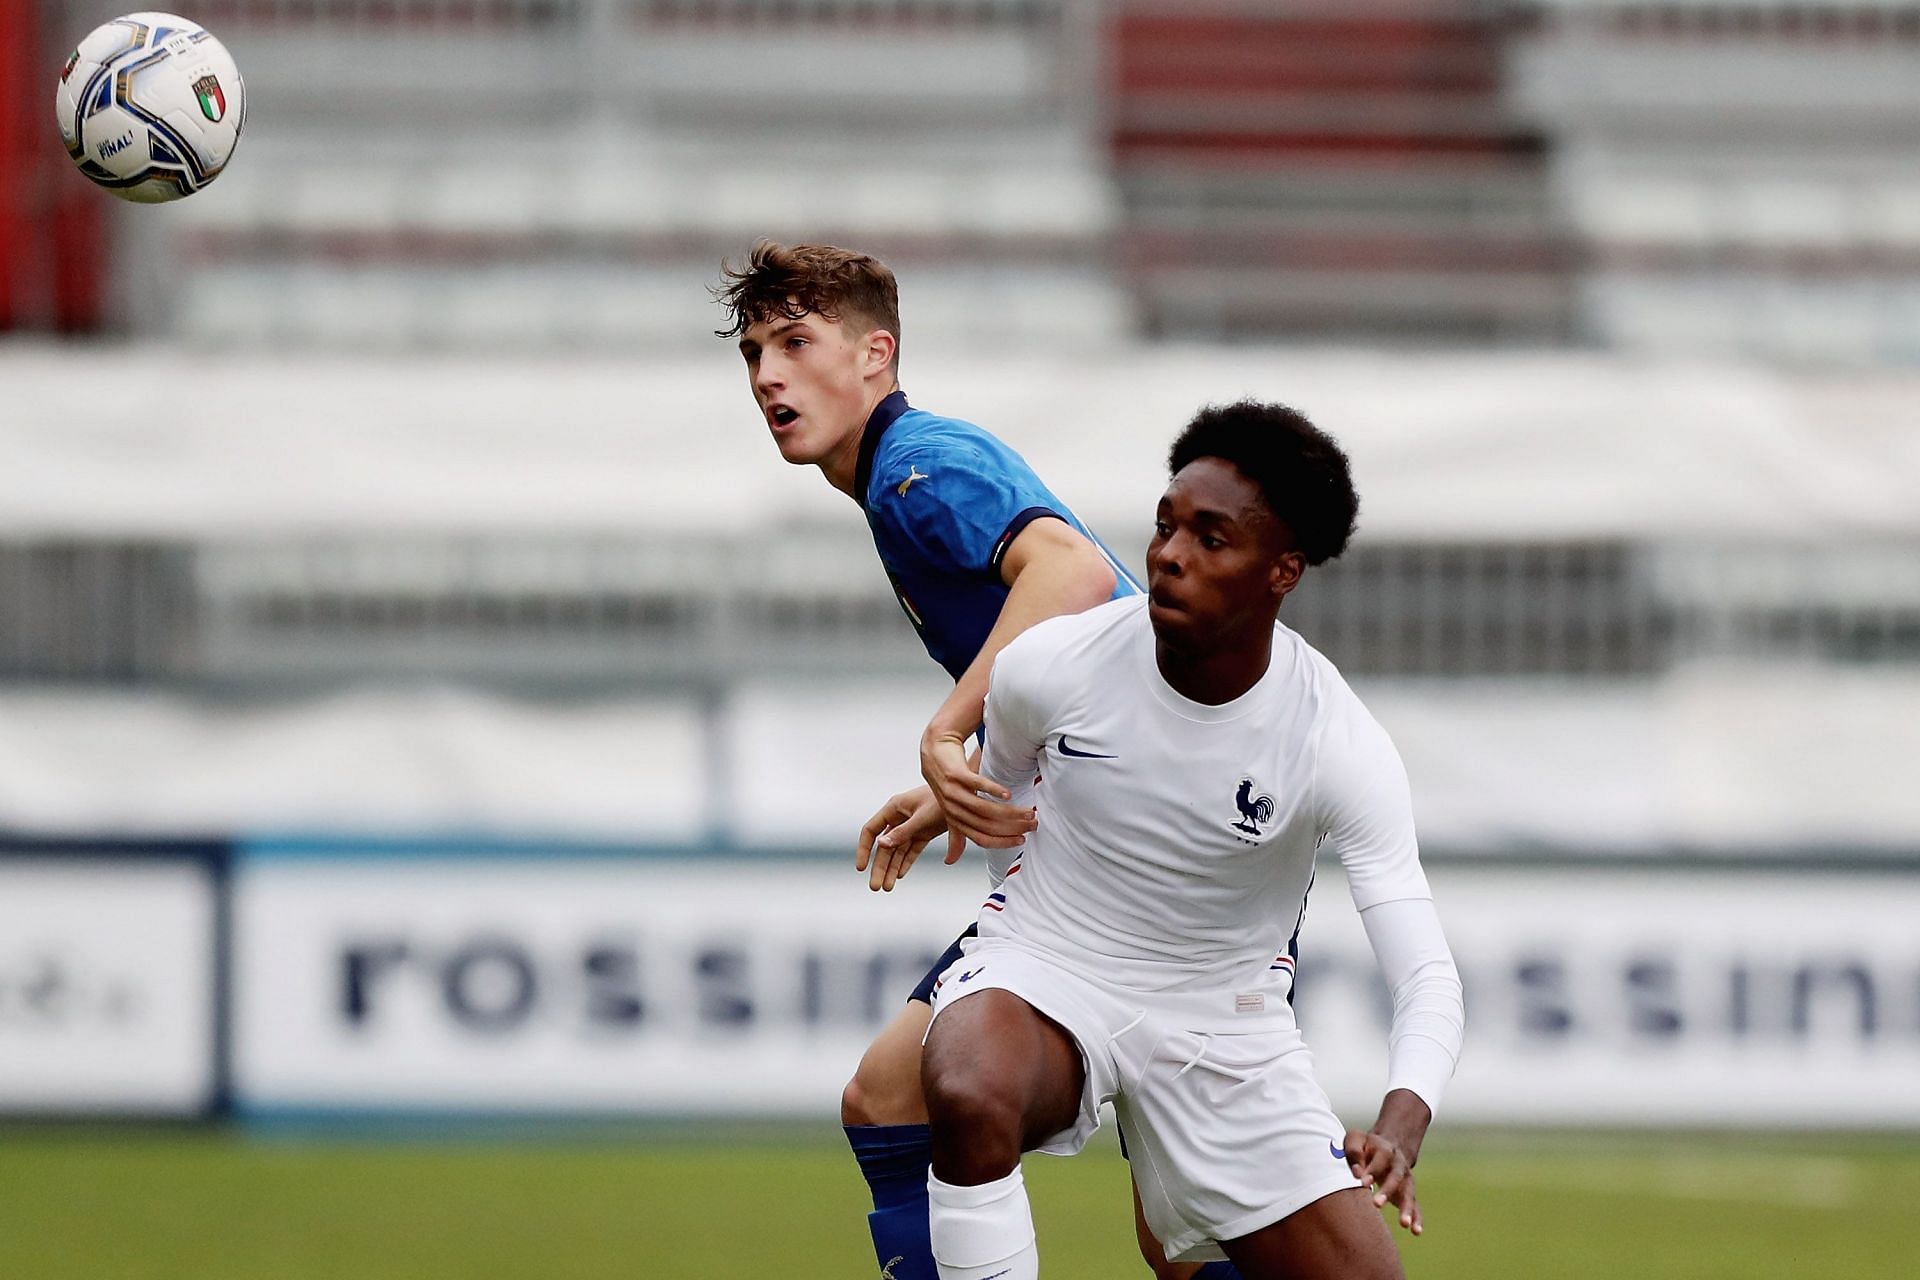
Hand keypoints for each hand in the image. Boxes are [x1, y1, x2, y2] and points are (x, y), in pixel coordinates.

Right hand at [856, 786, 947, 891]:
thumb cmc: (941, 799)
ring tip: (888, 887)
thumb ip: (902, 833)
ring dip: (893, 869)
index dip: (864, 849)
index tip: (861, 868)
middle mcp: (900, 818)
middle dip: (880, 867)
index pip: (871, 830)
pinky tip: (901, 875)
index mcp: (893, 808)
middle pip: (885, 846)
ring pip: (898, 851)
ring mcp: (912, 826)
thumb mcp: (921, 818)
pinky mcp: (924, 832)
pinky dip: (906, 862)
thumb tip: (881, 845)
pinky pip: (912, 850)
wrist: (964, 795)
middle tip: (876, 886)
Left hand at [919, 731, 1035, 867]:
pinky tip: (1008, 793)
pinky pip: (977, 784)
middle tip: (1033, 824)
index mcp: (954, 819)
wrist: (934, 748)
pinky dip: (994, 790)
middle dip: (1013, 827)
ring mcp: (953, 791)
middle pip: (986, 824)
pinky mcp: (955, 773)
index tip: (1021, 840)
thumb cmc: (944, 779)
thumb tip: (951, 861)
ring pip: (984, 808)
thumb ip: (954, 834)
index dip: (1002, 842)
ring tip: (1028, 811)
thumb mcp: (949, 810)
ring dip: (1009, 812)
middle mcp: (953, 808)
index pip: (980, 837)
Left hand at [1343, 1125, 1421, 1235]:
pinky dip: (1417, 1218)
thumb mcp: (1355, 1139)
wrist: (1384, 1147)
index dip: (1373, 1170)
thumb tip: (1356, 1173)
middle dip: (1387, 1190)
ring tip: (1404, 1224)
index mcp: (1385, 1150)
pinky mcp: (1407, 1194)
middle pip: (1396, 1177)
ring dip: (1407, 1209)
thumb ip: (1353, 1151)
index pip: (1381, 1160)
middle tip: (1376, 1204)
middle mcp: (1399, 1165)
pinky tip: (1416, 1231)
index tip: (1363, 1182)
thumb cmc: (1364, 1146)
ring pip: (1409, 1194)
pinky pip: (1415, 1206)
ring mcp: (1406, 1180)